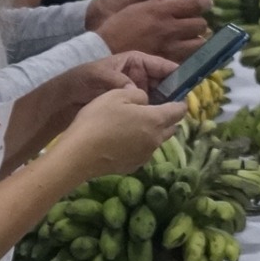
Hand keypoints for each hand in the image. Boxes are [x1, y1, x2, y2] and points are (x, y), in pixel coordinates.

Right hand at [51, 84, 187, 183]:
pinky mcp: (133, 166)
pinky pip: (143, 151)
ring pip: (156, 140)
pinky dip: (139, 144)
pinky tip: (122, 140)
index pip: (179, 111)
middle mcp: (155, 140)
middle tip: (153, 109)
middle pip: (171, 127)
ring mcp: (144, 156)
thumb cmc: (98, 120)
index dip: (180, 102)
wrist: (79, 155)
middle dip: (167, 118)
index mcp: (155, 120)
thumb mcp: (117, 95)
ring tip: (134, 124)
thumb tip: (146, 100)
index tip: (177, 97)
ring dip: (152, 131)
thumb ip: (137, 94)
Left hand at [54, 51, 179, 109]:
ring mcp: (138, 93)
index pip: (162, 66)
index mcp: (136, 62)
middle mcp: (141, 77)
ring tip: (173, 117)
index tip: (188, 84)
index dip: (176, 74)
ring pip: (160, 99)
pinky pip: (149, 111)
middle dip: (174, 94)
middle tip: (182, 106)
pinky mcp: (133, 108)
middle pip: (165, 84)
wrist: (66, 98)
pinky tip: (158, 125)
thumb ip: (118, 81)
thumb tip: (137, 93)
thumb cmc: (82, 79)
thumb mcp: (99, 74)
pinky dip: (154, 116)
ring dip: (165, 107)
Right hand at [97, 0, 212, 60]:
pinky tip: (184, 51)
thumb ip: (162, 3)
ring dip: (198, 39)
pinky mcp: (167, 62)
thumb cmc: (121, 24)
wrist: (106, 48)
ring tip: (192, 39)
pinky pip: (189, 57)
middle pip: (201, 24)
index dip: (204, 2)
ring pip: (199, 43)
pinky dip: (190, 54)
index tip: (207, 2)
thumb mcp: (140, 6)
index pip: (194, 4)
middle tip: (194, 23)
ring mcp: (170, 47)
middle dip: (200, 22)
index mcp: (162, 10)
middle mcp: (169, 28)